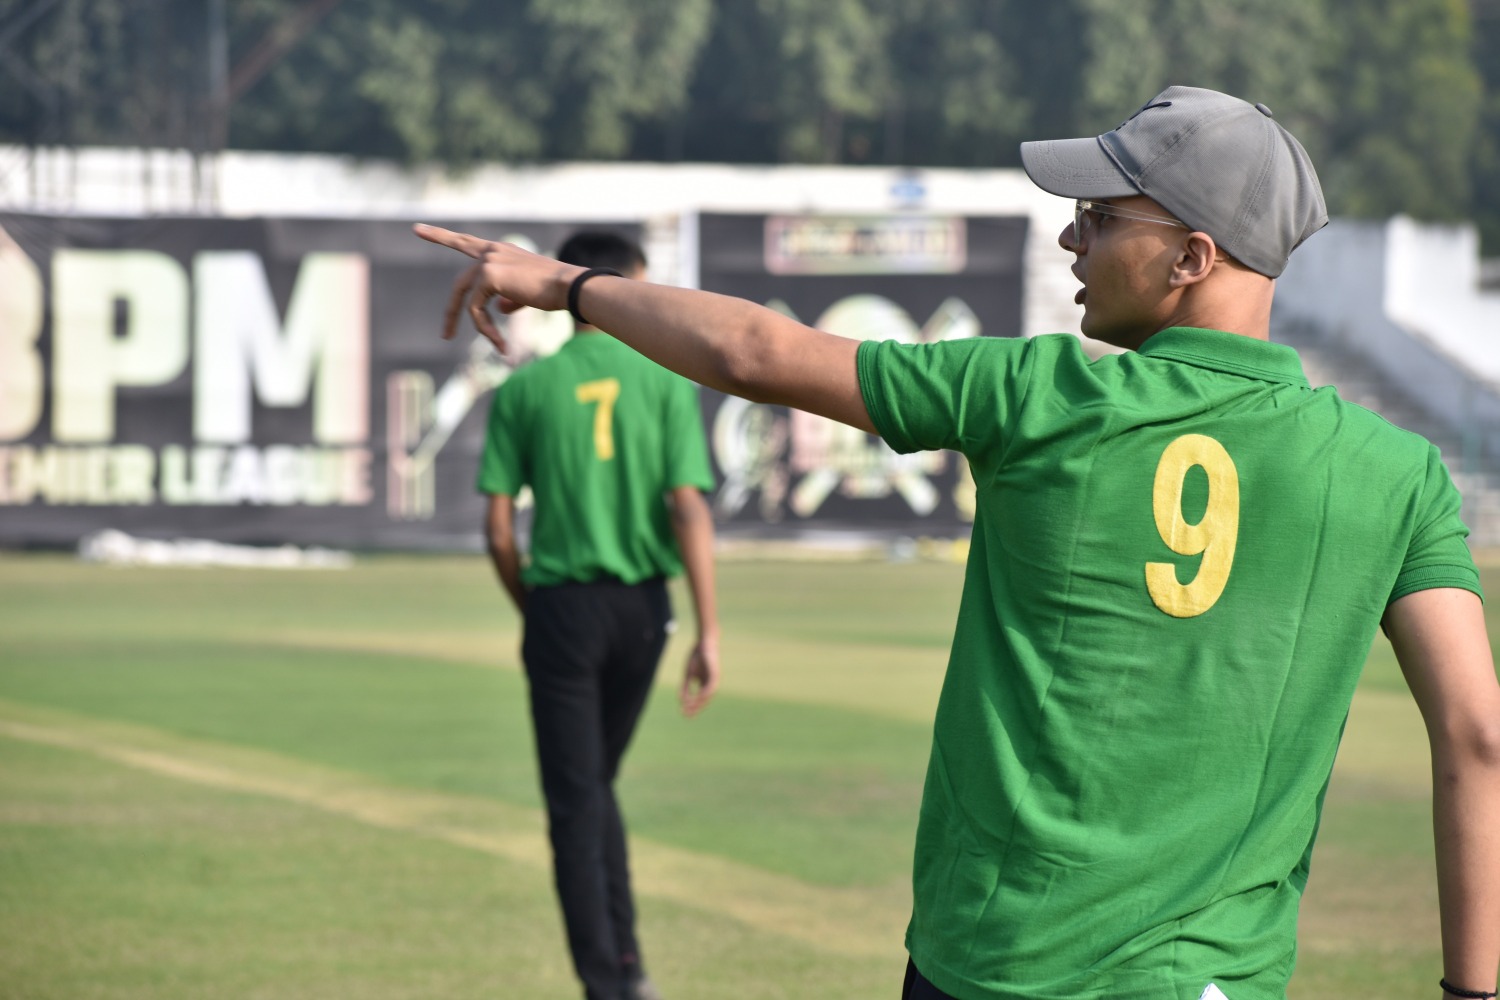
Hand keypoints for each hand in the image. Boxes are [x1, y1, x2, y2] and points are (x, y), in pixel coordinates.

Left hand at [413, 224, 582, 351]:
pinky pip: (477, 309)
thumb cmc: (555, 291)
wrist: (569, 286)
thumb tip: (498, 310)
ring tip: (496, 346)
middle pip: (460, 283)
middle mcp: (492, 251)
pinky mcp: (489, 275)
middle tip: (445, 335)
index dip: (441, 236)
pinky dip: (486, 328)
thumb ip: (509, 299)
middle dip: (451, 312)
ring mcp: (488, 261)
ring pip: (466, 299)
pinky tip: (500, 341)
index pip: (466, 242)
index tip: (417, 229)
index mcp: (501, 251)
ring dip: (477, 328)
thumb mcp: (528, 294)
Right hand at [678, 634, 719, 717]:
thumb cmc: (696, 657)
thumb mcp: (688, 675)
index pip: (698, 699)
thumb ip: (685, 687)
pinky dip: (705, 693)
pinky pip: (711, 687)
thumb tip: (680, 700)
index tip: (682, 713)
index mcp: (704, 684)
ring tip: (690, 708)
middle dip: (694, 708)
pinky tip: (699, 698)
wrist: (703, 643)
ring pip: (707, 696)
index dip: (690, 706)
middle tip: (686, 716)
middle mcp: (709, 684)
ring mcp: (713, 680)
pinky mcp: (715, 674)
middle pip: (703, 700)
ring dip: (698, 703)